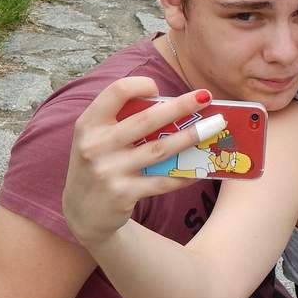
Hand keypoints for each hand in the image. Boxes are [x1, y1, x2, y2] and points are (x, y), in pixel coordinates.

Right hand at [62, 77, 213, 246]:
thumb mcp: (98, 139)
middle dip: (181, 106)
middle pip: (147, 119)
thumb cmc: (100, 165)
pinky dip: (185, 174)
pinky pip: (162, 181)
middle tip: (206, 97)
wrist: (82, 212)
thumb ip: (123, 121)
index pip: (116, 92)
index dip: (140, 85)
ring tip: (215, 127)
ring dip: (191, 136)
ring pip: (160, 149)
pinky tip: (203, 167)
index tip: (158, 88)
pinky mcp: (122, 194)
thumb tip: (172, 107)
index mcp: (89, 124)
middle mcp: (96, 145)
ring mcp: (109, 171)